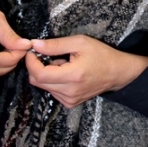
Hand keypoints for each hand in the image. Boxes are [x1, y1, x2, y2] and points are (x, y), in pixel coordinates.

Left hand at [25, 36, 147, 108]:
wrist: (117, 72)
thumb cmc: (101, 54)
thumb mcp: (79, 42)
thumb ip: (55, 45)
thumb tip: (34, 44)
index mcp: (72, 76)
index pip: (39, 74)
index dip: (31, 62)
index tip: (32, 51)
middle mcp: (69, 92)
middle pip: (37, 81)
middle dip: (36, 66)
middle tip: (47, 54)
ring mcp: (69, 100)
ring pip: (43, 87)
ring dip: (46, 74)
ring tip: (62, 63)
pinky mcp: (70, 103)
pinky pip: (52, 91)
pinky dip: (53, 81)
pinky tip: (65, 73)